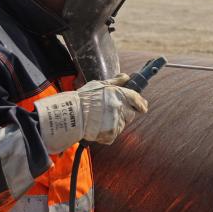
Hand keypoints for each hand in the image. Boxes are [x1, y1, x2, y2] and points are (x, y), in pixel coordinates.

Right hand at [34, 74, 148, 152]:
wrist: (69, 115)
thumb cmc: (82, 98)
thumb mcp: (98, 84)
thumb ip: (115, 82)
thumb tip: (126, 77)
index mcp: (119, 95)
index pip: (137, 99)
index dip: (141, 103)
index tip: (143, 106)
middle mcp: (120, 108)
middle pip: (130, 113)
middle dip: (124, 112)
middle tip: (109, 111)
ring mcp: (116, 122)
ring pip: (122, 124)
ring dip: (115, 122)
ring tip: (99, 118)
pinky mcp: (111, 134)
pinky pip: (114, 134)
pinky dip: (108, 132)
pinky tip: (97, 126)